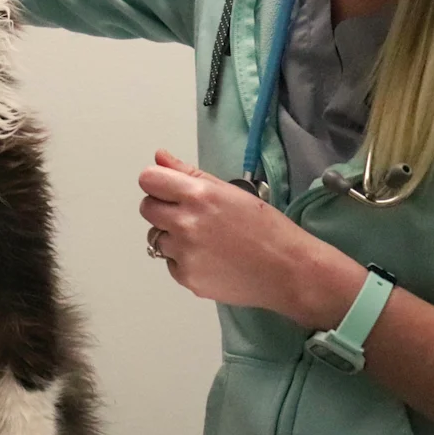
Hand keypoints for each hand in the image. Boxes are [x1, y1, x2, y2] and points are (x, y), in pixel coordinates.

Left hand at [138, 151, 362, 328]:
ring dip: (173, 237)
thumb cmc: (265, 226)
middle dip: (162, 209)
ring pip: (156, 237)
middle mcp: (185, 223)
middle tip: (190, 216)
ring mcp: (184, 253)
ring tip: (206, 240)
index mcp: (197, 195)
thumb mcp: (230, 191)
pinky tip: (210, 259)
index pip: (148, 179)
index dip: (157, 183)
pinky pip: (170, 263)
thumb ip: (188, 172)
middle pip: (146, 208)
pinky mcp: (187, 278)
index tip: (170, 191)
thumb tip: (158, 156)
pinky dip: (183, 260)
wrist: (288, 270)